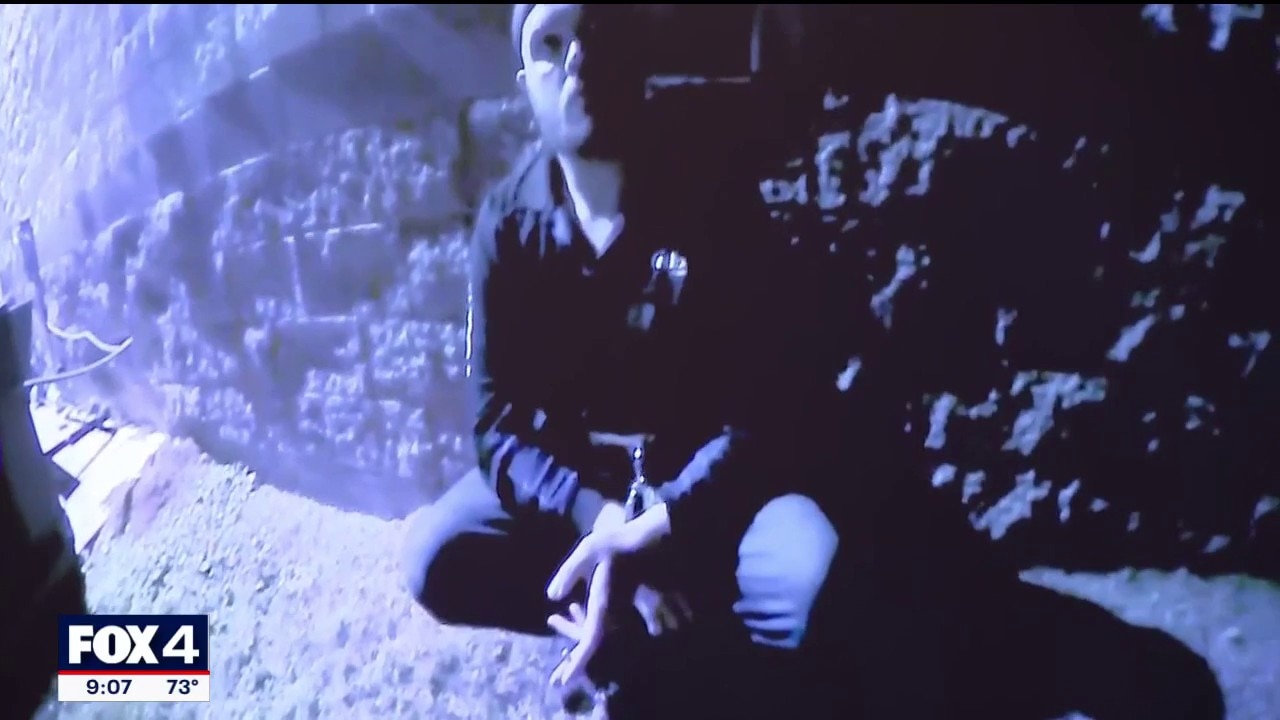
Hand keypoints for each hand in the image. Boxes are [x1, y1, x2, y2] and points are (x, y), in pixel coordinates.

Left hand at [545, 503, 672, 686]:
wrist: (650, 538)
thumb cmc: (620, 542)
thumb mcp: (589, 550)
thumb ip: (569, 572)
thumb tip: (551, 596)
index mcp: (603, 604)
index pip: (590, 641)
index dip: (578, 662)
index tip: (565, 681)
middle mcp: (612, 613)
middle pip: (592, 646)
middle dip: (574, 662)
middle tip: (557, 676)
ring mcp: (616, 610)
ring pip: (595, 637)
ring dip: (579, 647)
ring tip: (561, 651)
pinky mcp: (618, 604)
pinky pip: (600, 626)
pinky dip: (584, 632)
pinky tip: (574, 619)